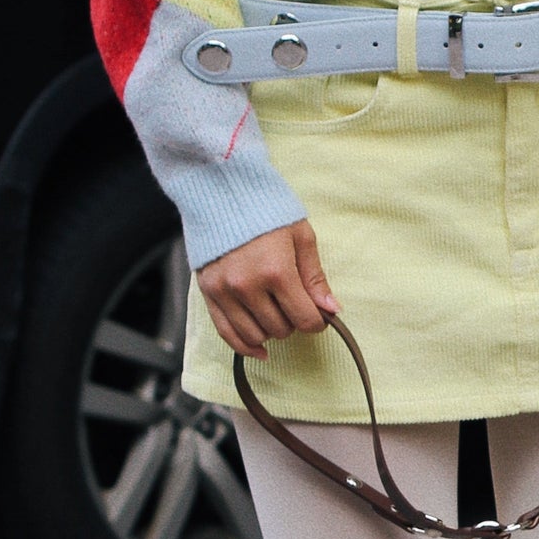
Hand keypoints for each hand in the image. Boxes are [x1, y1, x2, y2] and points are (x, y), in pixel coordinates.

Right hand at [197, 220, 337, 359]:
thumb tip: (331, 310)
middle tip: (295, 304)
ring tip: (276, 312)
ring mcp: (224, 291)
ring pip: (255, 335)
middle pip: (281, 329)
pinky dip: (245, 345)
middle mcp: (248, 286)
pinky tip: (259, 349)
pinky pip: (226, 333)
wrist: (220, 189)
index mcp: (277, 271)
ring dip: (271, 331)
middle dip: (293, 322)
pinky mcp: (207, 292)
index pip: (305, 319)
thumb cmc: (266, 209)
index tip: (319, 314)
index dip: (317, 322)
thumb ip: (315, 277)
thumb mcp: (301, 236)